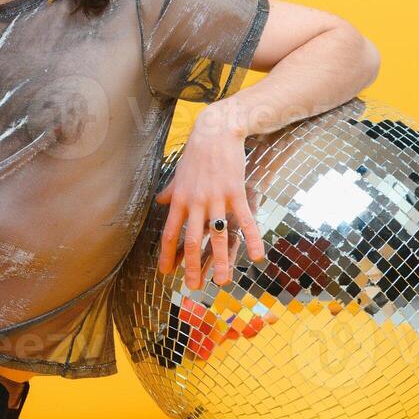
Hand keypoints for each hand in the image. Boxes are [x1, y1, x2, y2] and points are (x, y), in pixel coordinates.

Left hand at [154, 121, 265, 289]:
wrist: (216, 131)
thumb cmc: (197, 153)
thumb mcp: (179, 174)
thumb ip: (170, 191)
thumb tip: (160, 201)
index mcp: (179, 200)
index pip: (170, 233)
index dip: (167, 254)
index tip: (165, 272)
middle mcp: (195, 202)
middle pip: (191, 240)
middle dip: (192, 266)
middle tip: (194, 287)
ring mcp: (216, 198)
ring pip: (217, 236)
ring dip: (219, 261)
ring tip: (222, 282)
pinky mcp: (236, 192)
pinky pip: (245, 220)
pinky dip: (252, 239)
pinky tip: (258, 256)